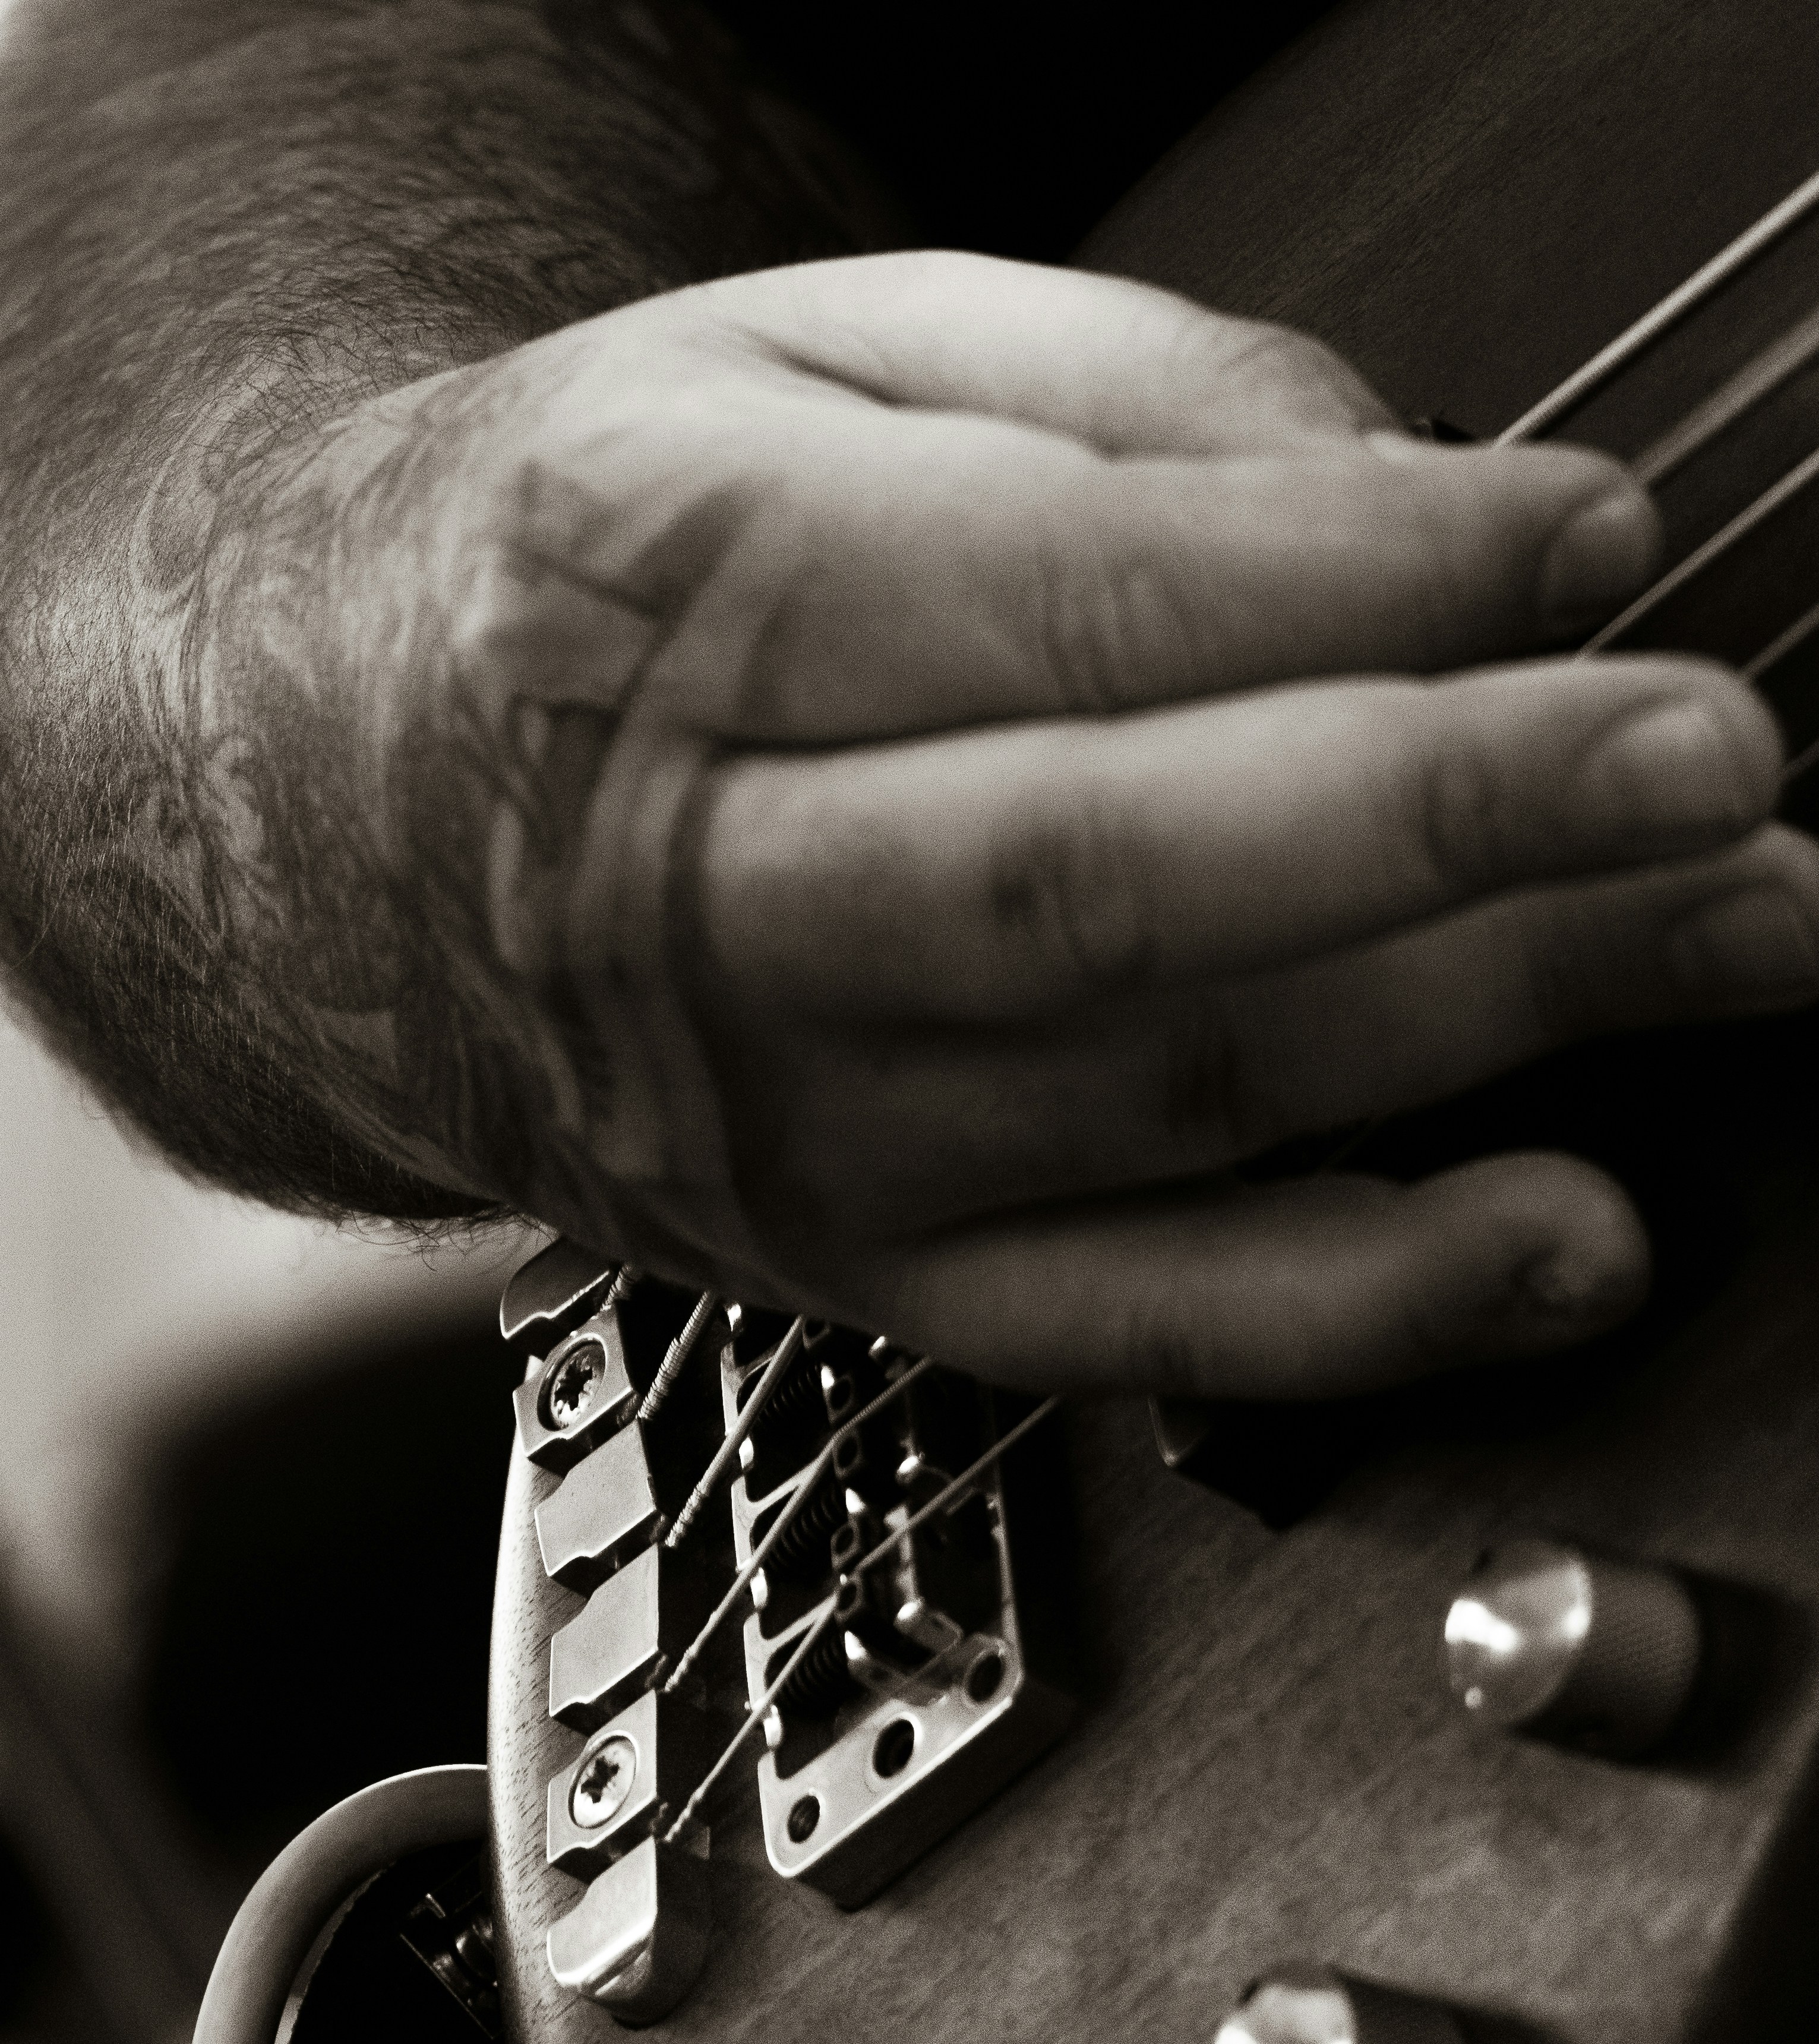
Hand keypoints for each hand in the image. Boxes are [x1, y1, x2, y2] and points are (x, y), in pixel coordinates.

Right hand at [368, 253, 1818, 1394]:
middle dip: (1443, 817)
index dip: (1362, 572)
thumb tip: (1396, 488)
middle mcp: (709, 887)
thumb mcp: (791, 369)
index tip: (1585, 536)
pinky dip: (1347, 1299)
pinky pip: (1106, 1317)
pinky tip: (1553, 1235)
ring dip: (1477, 1025)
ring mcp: (775, 1106)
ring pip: (1153, 1089)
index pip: (1066, 596)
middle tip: (1710, 766)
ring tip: (1727, 935)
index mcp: (675, 600)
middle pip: (1106, 872)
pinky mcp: (836, 1254)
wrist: (344, 807)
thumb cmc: (589, 573)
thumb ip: (1099, 396)